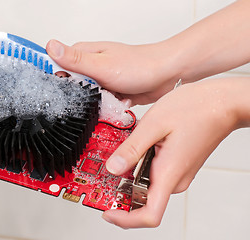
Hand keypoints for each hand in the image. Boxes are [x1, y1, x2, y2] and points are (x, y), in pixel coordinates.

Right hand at [46, 40, 180, 105]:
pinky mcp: (112, 92)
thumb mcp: (101, 64)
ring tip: (109, 98)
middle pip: (71, 86)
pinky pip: (101, 105)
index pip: (57, 65)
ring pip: (86, 98)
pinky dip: (108, 108)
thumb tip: (50, 46)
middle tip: (93, 95)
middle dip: (79, 96)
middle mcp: (92, 66)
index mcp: (84, 54)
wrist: (169, 75)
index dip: (55, 79)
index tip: (61, 89)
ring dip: (95, 103)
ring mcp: (102, 80)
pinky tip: (118, 103)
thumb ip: (74, 60)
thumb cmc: (140, 65)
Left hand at [101, 78, 247, 227]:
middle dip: (121, 191)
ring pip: (147, 185)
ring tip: (119, 154)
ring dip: (129, 176)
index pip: (149, 215)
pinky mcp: (178, 166)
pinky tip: (134, 149)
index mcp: (169, 173)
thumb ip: (132, 149)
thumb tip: (112, 168)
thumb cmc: (195, 109)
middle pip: (143, 200)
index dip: (126, 219)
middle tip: (103, 174)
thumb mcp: (154, 125)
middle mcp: (175, 179)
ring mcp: (178, 173)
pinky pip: (155, 174)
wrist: (221, 103)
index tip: (107, 212)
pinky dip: (139, 167)